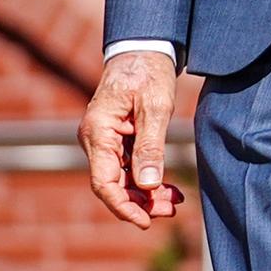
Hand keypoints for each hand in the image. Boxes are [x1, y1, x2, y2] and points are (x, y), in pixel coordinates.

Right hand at [82, 52, 188, 228]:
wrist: (143, 49)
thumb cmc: (148, 72)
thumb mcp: (155, 108)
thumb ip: (150, 147)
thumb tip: (147, 185)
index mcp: (98, 132)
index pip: (104, 181)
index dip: (123, 206)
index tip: (145, 221)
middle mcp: (95, 139)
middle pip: (113, 184)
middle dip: (141, 202)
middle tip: (171, 210)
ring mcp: (104, 141)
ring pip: (122, 179)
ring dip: (146, 193)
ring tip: (175, 201)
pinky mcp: (116, 140)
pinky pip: (128, 167)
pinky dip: (148, 179)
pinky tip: (169, 188)